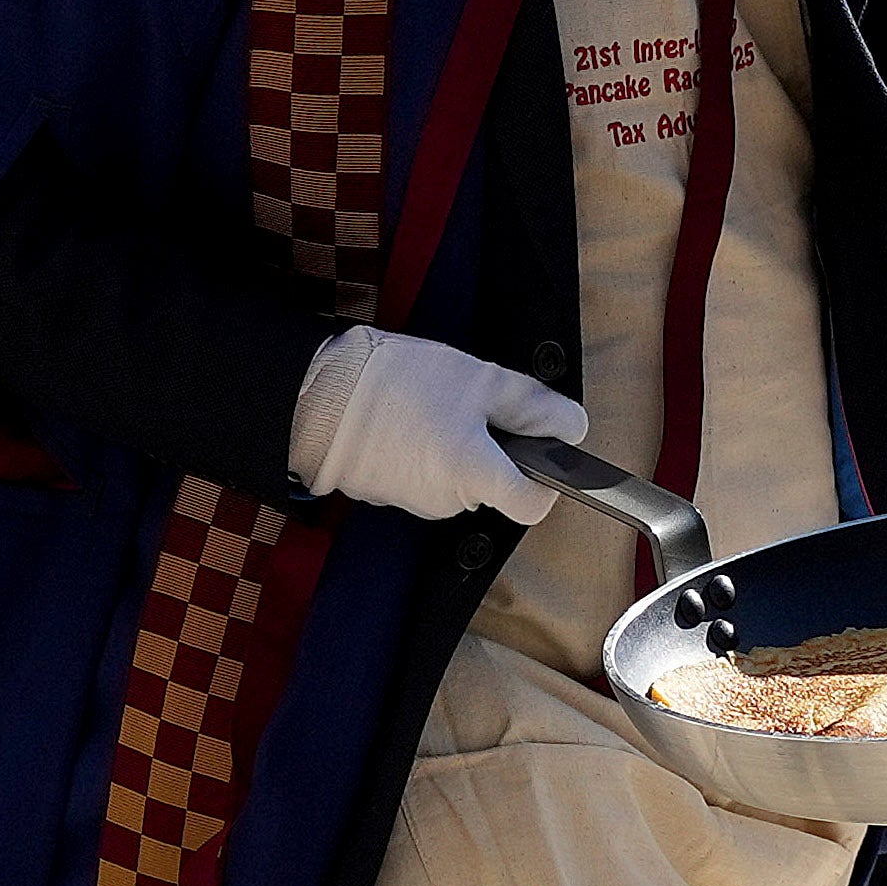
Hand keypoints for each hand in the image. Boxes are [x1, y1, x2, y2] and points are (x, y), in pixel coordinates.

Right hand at [286, 329, 586, 523]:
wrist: (314, 396)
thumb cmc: (396, 383)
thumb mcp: (479, 379)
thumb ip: (533, 407)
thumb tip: (572, 427)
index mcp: (475, 476)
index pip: (534, 505)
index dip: (545, 479)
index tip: (538, 448)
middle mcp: (448, 501)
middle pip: (495, 486)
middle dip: (494, 450)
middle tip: (469, 407)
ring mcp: (415, 502)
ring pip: (459, 479)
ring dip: (456, 446)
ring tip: (430, 407)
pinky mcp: (389, 494)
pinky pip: (426, 476)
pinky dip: (425, 452)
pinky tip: (405, 420)